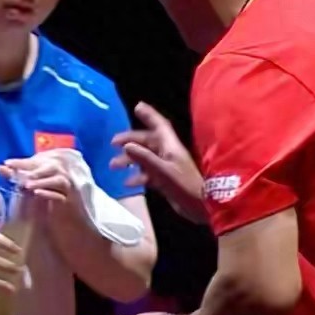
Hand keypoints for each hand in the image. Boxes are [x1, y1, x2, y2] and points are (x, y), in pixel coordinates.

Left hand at [0, 152, 82, 225]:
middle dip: (30, 166)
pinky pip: (63, 196)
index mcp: (52, 171)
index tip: (6, 163)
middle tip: (13, 168)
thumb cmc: (50, 206)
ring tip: (26, 184)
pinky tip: (37, 194)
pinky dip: (50, 194)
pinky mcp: (73, 204)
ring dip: (41, 180)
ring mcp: (69, 190)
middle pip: (49, 166)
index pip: (37, 162)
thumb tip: (0, 168)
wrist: (72, 228)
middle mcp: (63, 177)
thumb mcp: (33, 190)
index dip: (22, 162)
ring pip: (58, 179)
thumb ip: (19, 178)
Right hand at [110, 101, 206, 223]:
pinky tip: (128, 183)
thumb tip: (127, 145)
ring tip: (114, 166)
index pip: (159, 126)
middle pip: (147, 141)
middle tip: (113, 144)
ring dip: (130, 160)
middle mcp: (168, 153)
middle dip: (130, 141)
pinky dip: (137, 176)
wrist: (201, 207)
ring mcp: (167, 166)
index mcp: (170, 147)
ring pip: (145, 158)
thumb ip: (145, 158)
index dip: (149, 115)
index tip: (137, 107)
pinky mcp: (166, 179)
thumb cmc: (184, 186)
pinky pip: (148, 173)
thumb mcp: (163, 172)